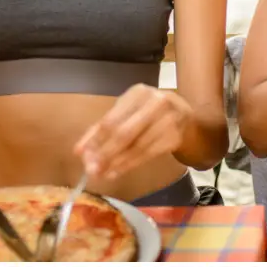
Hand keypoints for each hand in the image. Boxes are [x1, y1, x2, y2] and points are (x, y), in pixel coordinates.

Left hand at [74, 84, 191, 180]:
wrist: (186, 116)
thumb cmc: (150, 113)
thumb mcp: (128, 113)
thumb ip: (104, 129)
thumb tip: (79, 150)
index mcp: (138, 93)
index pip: (112, 118)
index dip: (95, 138)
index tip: (80, 154)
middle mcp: (155, 102)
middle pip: (124, 133)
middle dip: (105, 153)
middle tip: (91, 170)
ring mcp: (168, 119)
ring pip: (136, 146)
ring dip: (117, 163)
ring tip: (102, 174)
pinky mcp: (175, 137)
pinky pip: (148, 154)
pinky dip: (130, 164)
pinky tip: (118, 172)